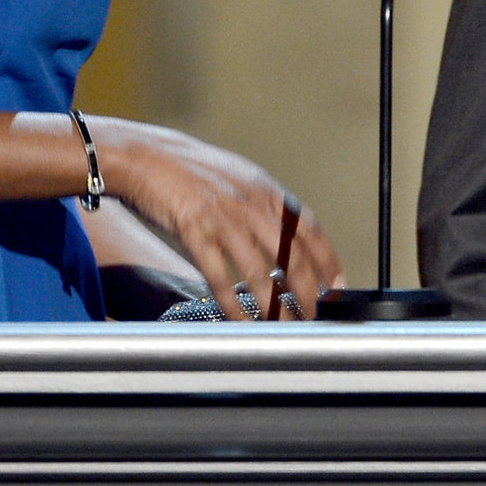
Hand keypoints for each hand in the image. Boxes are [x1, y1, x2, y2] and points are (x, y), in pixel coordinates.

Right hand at [92, 118, 345, 320]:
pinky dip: (232, 303)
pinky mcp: (196, 231)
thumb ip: (264, 207)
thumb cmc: (193, 171)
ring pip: (260, 271)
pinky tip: (240, 319)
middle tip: (315, 317)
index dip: (328, 260)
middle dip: (308, 292)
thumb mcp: (240, 180)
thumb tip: (289, 238)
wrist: (148, 157)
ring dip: (275, 306)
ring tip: (285, 328)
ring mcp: (224, 218)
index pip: (310, 229)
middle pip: (291, 256)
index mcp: (266, 191)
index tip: (337, 286)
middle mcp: (251, 204)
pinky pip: (219, 276)